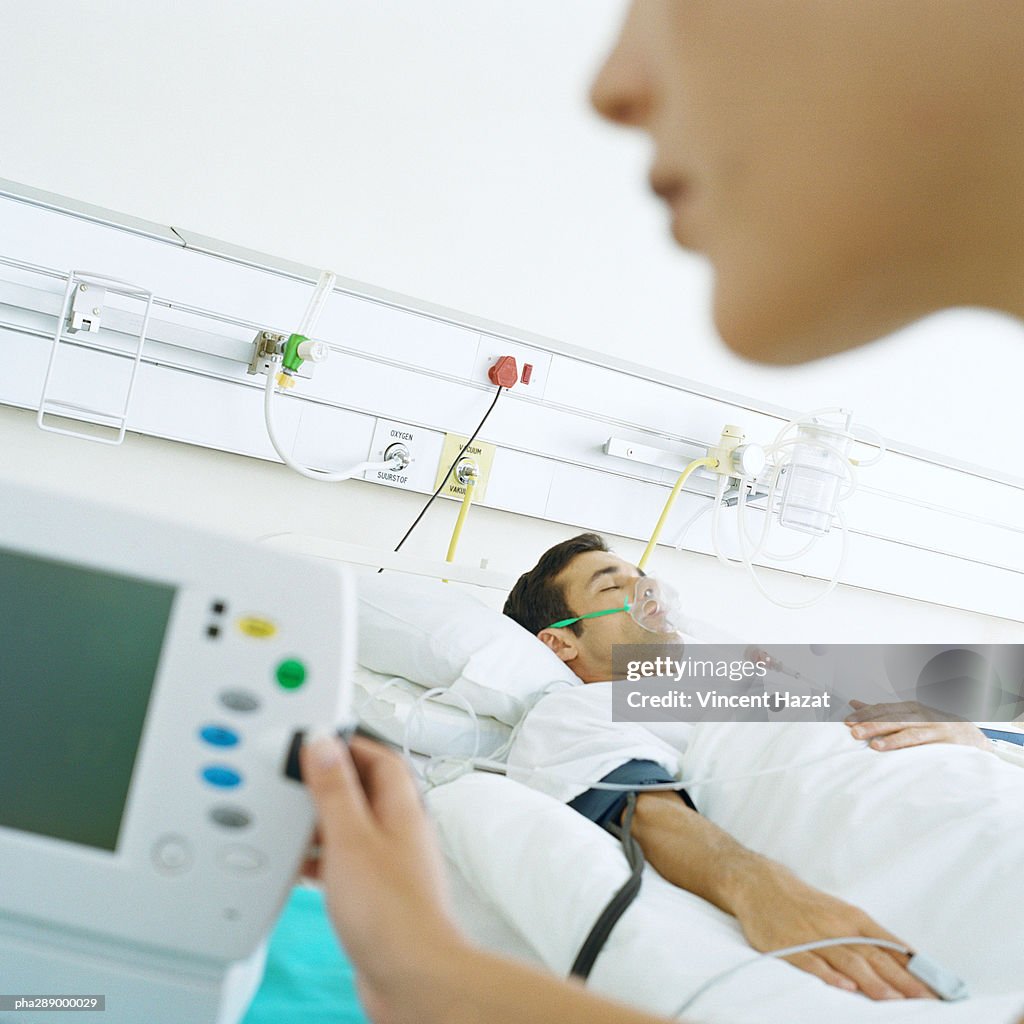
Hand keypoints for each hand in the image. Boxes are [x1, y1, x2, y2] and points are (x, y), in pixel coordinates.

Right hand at [300, 734, 466, 1022]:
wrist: (411, 976)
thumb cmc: (392, 913)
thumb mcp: (350, 839)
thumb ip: (335, 791)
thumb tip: (323, 744)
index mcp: (400, 809)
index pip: (378, 758)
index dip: (348, 742)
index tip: (316, 737)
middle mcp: (399, 832)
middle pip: (364, 790)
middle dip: (330, 780)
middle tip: (297, 775)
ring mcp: (390, 864)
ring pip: (353, 827)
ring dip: (323, 821)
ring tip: (293, 819)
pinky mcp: (377, 895)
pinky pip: (346, 862)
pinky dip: (322, 857)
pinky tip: (302, 866)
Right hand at [730, 860, 934, 1000]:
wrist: (761, 884)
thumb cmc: (807, 903)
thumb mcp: (841, 914)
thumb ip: (870, 937)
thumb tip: (908, 960)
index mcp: (852, 918)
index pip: (890, 947)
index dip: (915, 970)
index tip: (940, 990)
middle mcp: (836, 927)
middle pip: (874, 956)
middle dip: (902, 981)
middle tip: (926, 1001)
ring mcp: (811, 937)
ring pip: (846, 960)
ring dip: (872, 981)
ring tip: (893, 1000)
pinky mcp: (787, 945)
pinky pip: (810, 962)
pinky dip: (827, 975)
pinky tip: (844, 987)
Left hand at [845, 700, 989, 751]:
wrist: (973, 736)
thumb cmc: (934, 726)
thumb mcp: (909, 715)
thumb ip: (881, 711)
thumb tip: (854, 703)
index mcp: (909, 708)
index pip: (884, 709)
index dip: (865, 714)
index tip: (847, 721)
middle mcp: (921, 714)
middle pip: (893, 718)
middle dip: (872, 724)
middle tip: (853, 731)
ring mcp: (933, 727)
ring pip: (908, 730)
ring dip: (890, 737)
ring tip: (873, 745)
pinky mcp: (944, 741)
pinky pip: (925, 743)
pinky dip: (911, 747)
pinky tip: (900, 751)